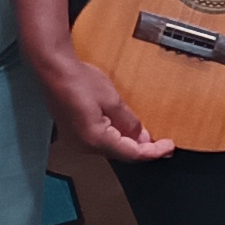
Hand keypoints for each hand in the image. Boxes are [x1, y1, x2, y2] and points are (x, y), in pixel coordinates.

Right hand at [31, 45, 175, 163]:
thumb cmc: (79, 81)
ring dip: (129, 143)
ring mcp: (78, 141)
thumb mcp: (113, 100)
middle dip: (142, 149)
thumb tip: (141, 137)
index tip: (169, 148)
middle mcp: (85, 146)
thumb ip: (129, 122)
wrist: (54, 70)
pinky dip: (115, 138)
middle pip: (121, 154)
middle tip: (162, 143)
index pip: (132, 154)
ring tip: (147, 136)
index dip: (154, 152)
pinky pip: (100, 141)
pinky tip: (124, 129)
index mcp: (96, 139)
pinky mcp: (75, 134)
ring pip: (111, 148)